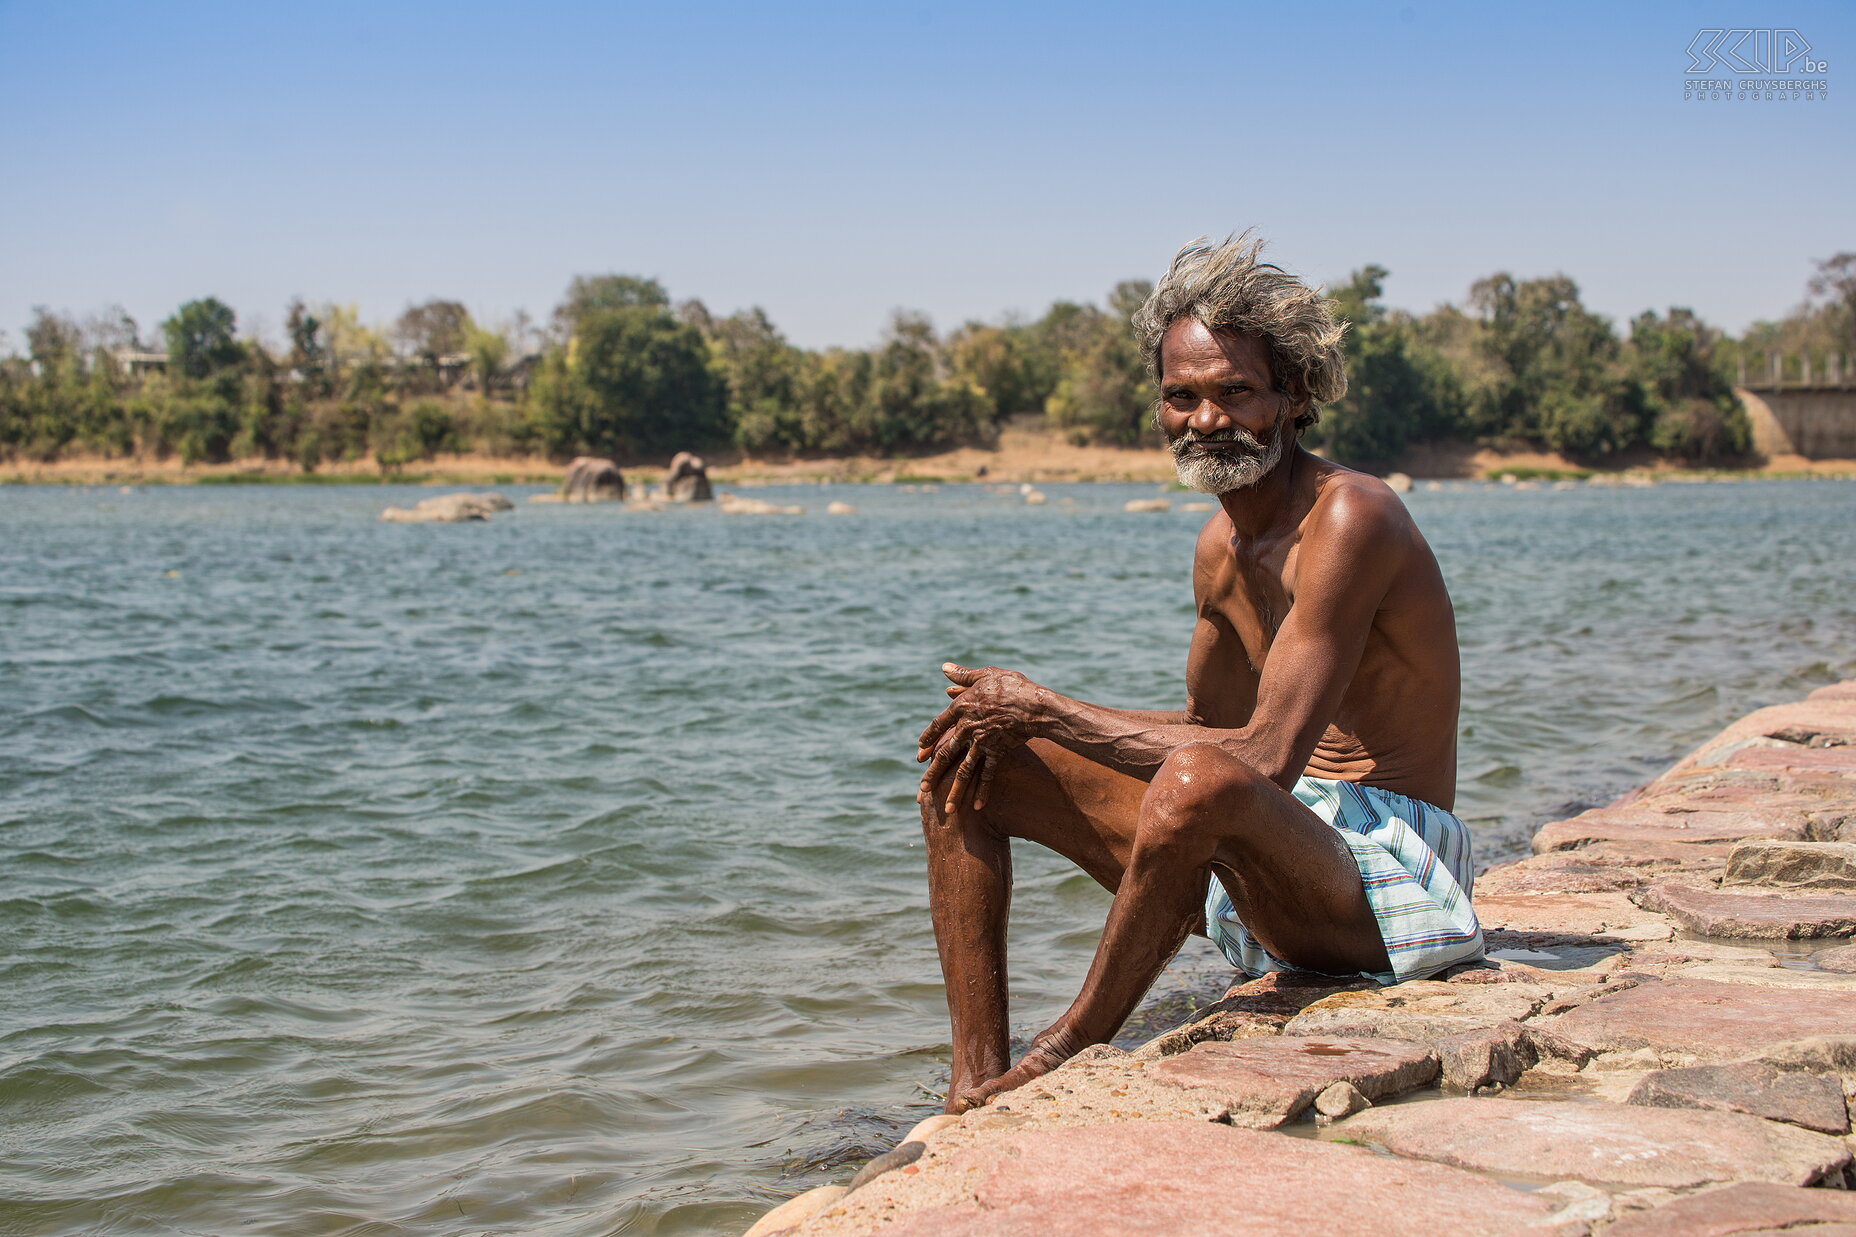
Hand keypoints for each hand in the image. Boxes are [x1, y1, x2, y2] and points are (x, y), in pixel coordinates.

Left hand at [916, 663, 1042, 813]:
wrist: (1034, 705)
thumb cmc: (1011, 686)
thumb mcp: (985, 675)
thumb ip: (963, 675)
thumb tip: (944, 668)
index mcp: (961, 708)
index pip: (938, 725)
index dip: (929, 738)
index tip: (920, 751)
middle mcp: (966, 729)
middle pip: (945, 755)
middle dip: (933, 774)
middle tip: (922, 792)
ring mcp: (981, 743)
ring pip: (963, 771)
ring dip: (953, 791)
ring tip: (946, 811)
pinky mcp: (998, 753)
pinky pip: (988, 775)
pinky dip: (983, 790)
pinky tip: (977, 807)